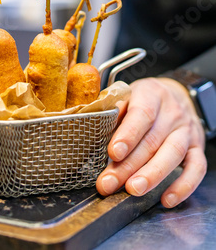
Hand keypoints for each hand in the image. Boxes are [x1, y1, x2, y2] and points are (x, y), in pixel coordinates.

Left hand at [96, 77, 206, 207]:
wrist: (176, 95)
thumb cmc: (145, 99)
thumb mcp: (128, 95)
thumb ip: (114, 109)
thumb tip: (95, 126)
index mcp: (151, 94)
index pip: (142, 114)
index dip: (128, 135)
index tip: (114, 152)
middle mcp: (172, 112)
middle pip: (152, 141)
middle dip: (129, 165)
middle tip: (109, 182)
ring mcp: (187, 131)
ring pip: (172, 154)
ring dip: (152, 175)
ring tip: (133, 190)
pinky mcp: (198, 148)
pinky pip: (196, 169)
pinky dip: (183, 186)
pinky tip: (167, 199)